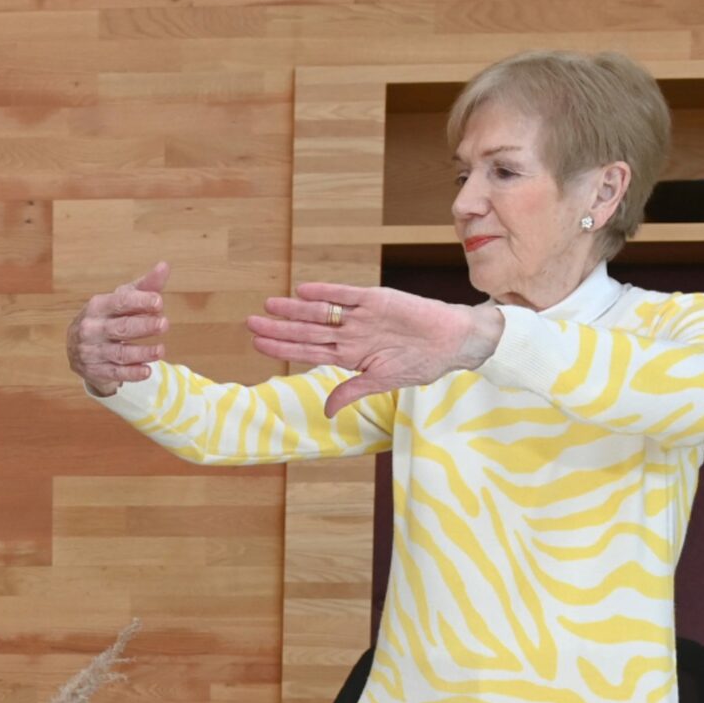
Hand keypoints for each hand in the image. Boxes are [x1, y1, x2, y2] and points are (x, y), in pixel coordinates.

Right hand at [66, 261, 171, 395]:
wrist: (78, 348)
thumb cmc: (107, 318)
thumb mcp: (121, 300)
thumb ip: (144, 287)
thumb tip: (164, 266)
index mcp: (98, 306)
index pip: (120, 302)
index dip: (139, 302)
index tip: (159, 302)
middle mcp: (91, 328)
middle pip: (120, 328)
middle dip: (143, 326)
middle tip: (164, 324)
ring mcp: (92, 351)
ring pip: (119, 353)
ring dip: (142, 353)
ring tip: (161, 350)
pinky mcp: (96, 371)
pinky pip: (115, 373)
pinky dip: (132, 373)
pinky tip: (147, 371)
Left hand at [247, 285, 501, 414]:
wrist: (452, 342)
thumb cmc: (421, 363)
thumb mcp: (383, 382)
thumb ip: (351, 392)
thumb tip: (326, 411)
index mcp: (350, 355)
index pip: (308, 350)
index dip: (282, 347)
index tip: (257, 343)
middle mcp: (351, 334)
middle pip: (308, 330)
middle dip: (279, 328)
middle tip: (250, 323)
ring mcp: (362, 316)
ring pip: (322, 312)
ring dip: (295, 309)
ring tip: (269, 305)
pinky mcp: (378, 299)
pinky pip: (347, 294)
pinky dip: (327, 292)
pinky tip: (303, 291)